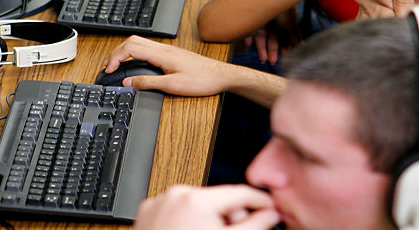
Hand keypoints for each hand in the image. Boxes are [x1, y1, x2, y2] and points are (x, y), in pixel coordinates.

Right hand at [104, 36, 237, 95]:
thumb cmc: (202, 80)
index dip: (115, 57)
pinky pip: (148, 48)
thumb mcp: (173, 86)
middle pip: (131, 41)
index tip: (109, 69)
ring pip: (139, 42)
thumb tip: (128, 82)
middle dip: (116, 52)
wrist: (221, 76)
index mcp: (162, 54)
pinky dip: (135, 53)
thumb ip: (148, 83)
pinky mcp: (171, 54)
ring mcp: (168, 50)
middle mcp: (164, 48)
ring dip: (124, 51)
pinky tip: (135, 63)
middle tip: (108, 66)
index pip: (130, 48)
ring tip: (117, 65)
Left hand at [134, 185, 279, 229]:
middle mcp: (175, 196)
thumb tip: (270, 215)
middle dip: (230, 215)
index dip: (259, 200)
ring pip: (198, 203)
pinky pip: (178, 208)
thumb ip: (254, 226)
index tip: (269, 207)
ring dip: (209, 218)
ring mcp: (159, 203)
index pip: (239, 192)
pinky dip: (188, 220)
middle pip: (217, 198)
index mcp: (196, 200)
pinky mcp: (149, 212)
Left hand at [244, 9, 298, 64]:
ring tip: (262, 59)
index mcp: (282, 25)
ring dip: (261, 49)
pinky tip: (248, 45)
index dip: (284, 48)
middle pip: (271, 41)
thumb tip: (301, 45)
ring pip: (260, 39)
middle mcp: (271, 25)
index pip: (283, 39)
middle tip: (272, 62)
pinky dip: (247, 38)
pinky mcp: (251, 20)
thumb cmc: (284, 7)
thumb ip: (295, 35)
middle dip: (272, 52)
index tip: (284, 56)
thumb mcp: (291, 23)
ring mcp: (261, 23)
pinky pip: (248, 31)